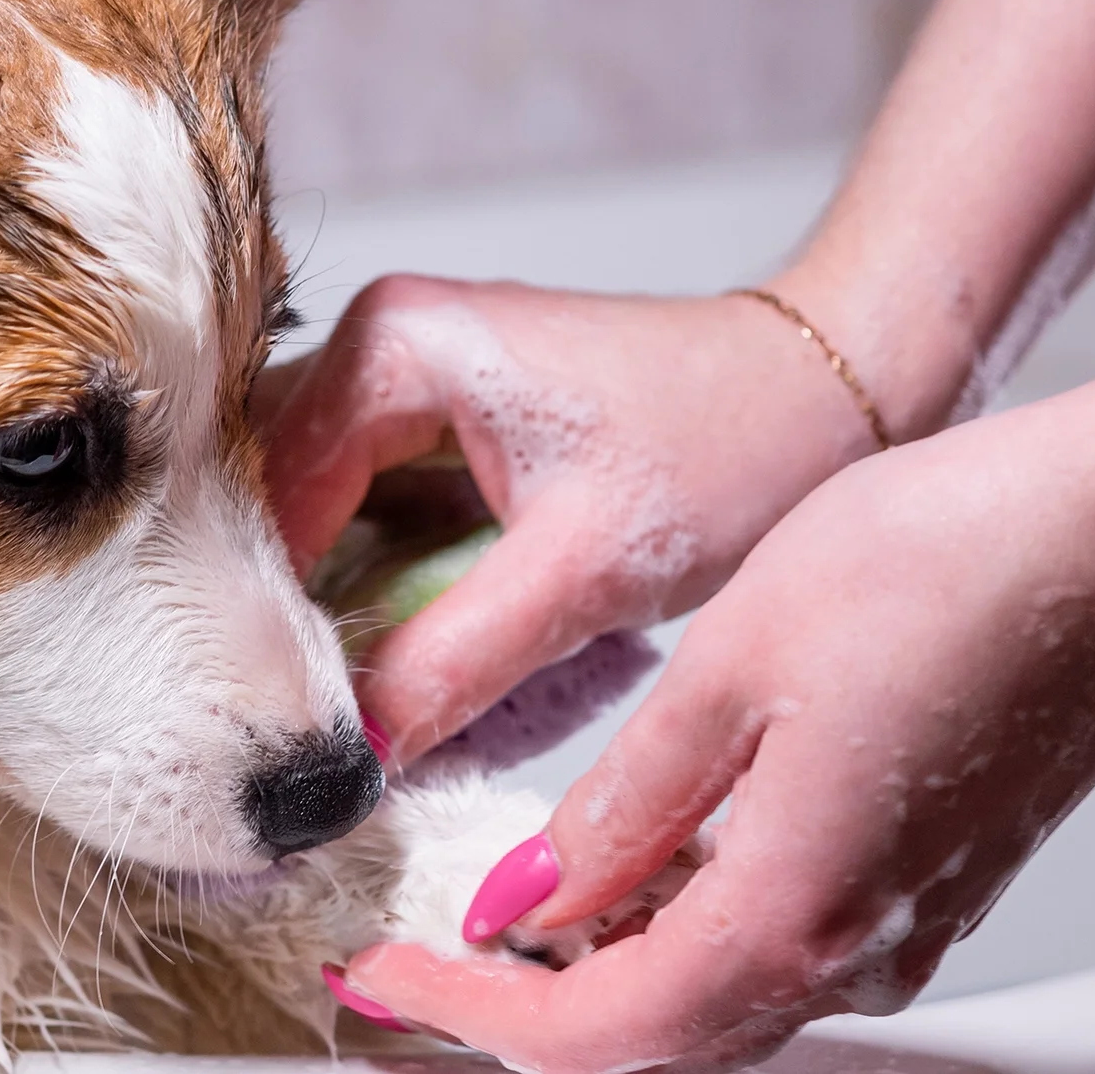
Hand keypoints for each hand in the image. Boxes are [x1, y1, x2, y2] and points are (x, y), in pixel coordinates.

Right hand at [264, 274, 890, 762]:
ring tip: (330, 712)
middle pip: (268, 503)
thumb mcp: (583, 572)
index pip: (271, 500)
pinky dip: (365, 597)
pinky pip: (360, 522)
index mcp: (392, 344)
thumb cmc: (733, 445)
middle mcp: (376, 343)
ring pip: (308, 519)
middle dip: (278, 619)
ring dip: (317, 613)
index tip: (272, 731)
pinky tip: (375, 668)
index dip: (265, 622)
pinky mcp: (436, 429)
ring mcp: (403, 383)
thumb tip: (349, 751)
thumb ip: (450, 659)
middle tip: (292, 732)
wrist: (829, 394)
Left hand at [334, 385, 1094, 1071]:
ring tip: (505, 893)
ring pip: (721, 991)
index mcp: (797, 912)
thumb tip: (529, 903)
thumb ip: (624, 809)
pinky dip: (686, 919)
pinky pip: (784, 938)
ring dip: (604, 963)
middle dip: (522, 1007)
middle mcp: (862, 944)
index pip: (595, 1036)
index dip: (466, 1016)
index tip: (378, 974)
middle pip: (658, 1034)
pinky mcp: (940, 869)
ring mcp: (913, 914)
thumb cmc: (957, 563)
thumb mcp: (733, 666)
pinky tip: (641, 848)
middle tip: (421, 949)